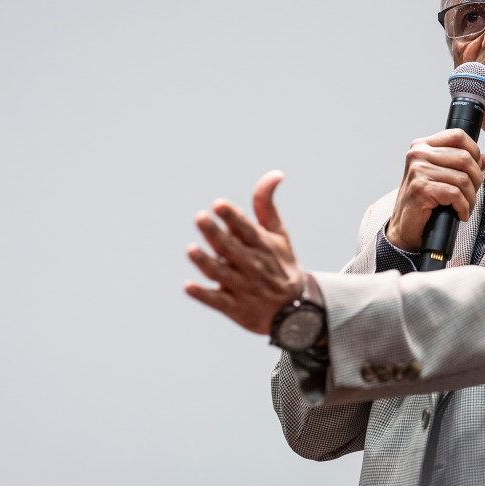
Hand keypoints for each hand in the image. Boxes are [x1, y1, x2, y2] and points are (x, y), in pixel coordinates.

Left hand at [184, 170, 304, 334]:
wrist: (296, 311)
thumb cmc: (280, 265)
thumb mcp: (279, 235)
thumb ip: (266, 205)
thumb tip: (275, 174)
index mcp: (262, 246)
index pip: (246, 229)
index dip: (233, 217)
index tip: (219, 204)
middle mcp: (253, 266)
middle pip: (231, 249)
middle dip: (215, 234)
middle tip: (200, 218)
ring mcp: (243, 287)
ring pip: (221, 274)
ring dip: (206, 262)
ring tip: (192, 250)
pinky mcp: (235, 307)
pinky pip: (217, 301)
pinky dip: (203, 295)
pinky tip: (188, 287)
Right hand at [386, 129, 484, 251]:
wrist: (405, 227)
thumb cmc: (423, 202)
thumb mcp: (444, 177)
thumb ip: (463, 165)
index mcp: (423, 146)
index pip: (457, 136)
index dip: (474, 151)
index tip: (475, 169)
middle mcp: (418, 154)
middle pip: (464, 158)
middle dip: (476, 179)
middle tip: (471, 193)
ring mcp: (418, 170)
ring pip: (463, 179)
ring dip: (470, 198)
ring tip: (465, 207)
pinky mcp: (421, 188)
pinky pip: (455, 194)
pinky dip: (463, 207)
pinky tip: (459, 213)